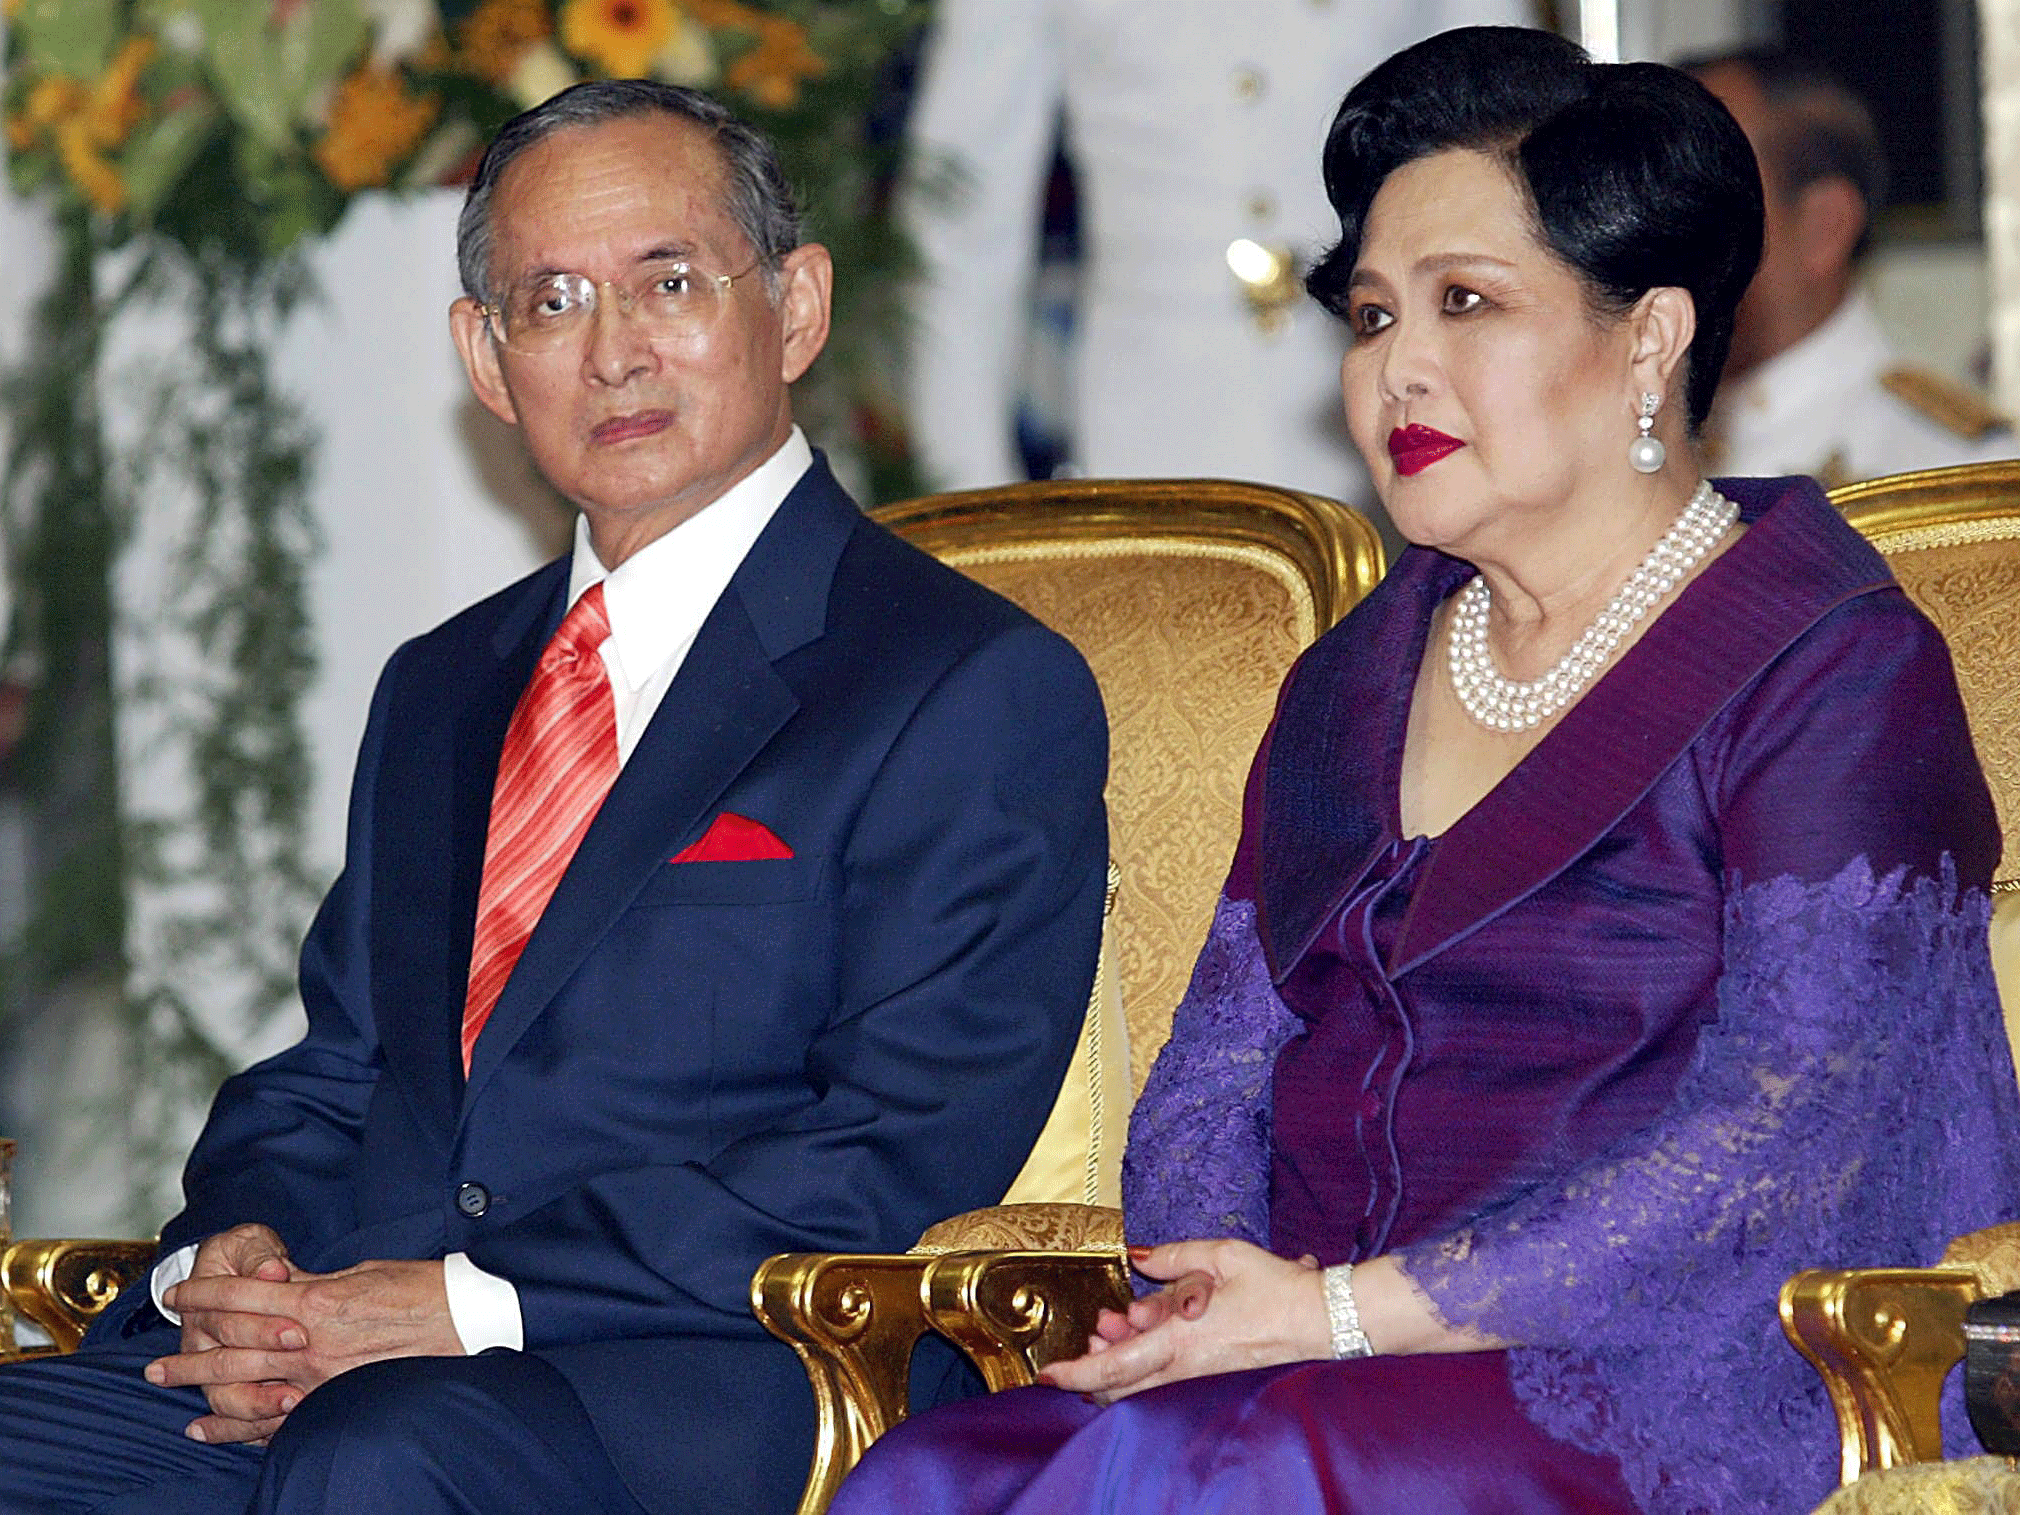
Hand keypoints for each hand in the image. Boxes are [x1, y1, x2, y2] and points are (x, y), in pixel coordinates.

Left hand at [150, 1257, 461, 1444]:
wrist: (467, 1321)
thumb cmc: (419, 1289)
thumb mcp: (359, 1274)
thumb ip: (309, 1286)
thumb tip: (271, 1287)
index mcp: (316, 1303)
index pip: (241, 1298)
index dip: (203, 1294)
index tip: (177, 1294)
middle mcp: (310, 1345)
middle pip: (231, 1350)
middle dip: (188, 1356)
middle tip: (154, 1365)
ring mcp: (321, 1381)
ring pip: (245, 1391)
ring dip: (202, 1394)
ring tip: (173, 1397)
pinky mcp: (336, 1402)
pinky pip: (276, 1420)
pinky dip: (239, 1429)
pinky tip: (214, 1429)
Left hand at [1038, 1240, 1329, 1402]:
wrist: (1320, 1321)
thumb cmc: (1275, 1286)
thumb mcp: (1221, 1255)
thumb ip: (1174, 1256)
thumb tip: (1137, 1255)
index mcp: (1180, 1339)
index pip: (1115, 1367)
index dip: (1076, 1373)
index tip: (1048, 1374)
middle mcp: (1184, 1367)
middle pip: (1121, 1382)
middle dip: (1096, 1359)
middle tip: (1099, 1326)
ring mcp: (1199, 1377)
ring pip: (1142, 1381)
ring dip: (1123, 1356)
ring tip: (1127, 1320)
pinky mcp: (1212, 1377)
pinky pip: (1165, 1378)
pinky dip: (1148, 1359)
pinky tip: (1153, 1329)